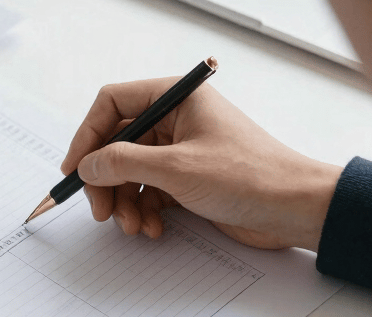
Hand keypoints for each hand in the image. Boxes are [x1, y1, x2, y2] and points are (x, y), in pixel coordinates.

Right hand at [61, 78, 342, 250]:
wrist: (296, 209)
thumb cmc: (250, 175)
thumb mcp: (176, 168)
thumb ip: (122, 163)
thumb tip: (87, 164)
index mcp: (176, 98)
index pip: (113, 104)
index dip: (87, 135)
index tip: (75, 168)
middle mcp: (176, 119)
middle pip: (117, 144)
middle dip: (106, 180)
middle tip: (101, 210)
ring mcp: (181, 151)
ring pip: (130, 173)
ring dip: (125, 202)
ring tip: (134, 226)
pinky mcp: (187, 180)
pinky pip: (148, 192)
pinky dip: (144, 212)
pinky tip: (153, 228)